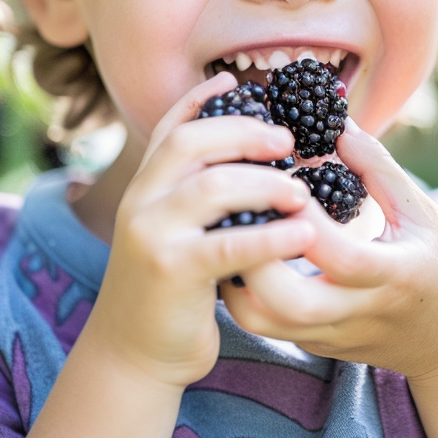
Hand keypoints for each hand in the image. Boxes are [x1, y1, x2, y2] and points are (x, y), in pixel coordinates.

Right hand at [82, 72, 316, 387]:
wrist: (133, 356)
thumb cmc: (170, 294)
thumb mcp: (176, 235)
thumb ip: (197, 199)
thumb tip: (246, 163)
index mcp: (144, 189)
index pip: (170, 127)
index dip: (201, 99)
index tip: (236, 81)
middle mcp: (141, 202)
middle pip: (190, 142)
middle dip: (242, 132)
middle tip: (288, 140)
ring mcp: (151, 233)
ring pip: (212, 186)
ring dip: (264, 182)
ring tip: (302, 192)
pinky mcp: (171, 270)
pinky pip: (229, 243)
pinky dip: (271, 236)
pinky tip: (303, 234)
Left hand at [219, 118, 437, 382]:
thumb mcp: (423, 212)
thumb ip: (378, 169)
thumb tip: (338, 125)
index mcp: (395, 275)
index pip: (343, 256)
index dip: (306, 223)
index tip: (286, 185)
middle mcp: (360, 313)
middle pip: (289, 304)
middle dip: (253, 257)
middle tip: (241, 210)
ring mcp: (333, 336)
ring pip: (261, 322)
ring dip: (235, 276)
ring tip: (232, 229)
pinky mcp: (316, 346)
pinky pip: (266, 323)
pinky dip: (243, 289)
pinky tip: (242, 250)